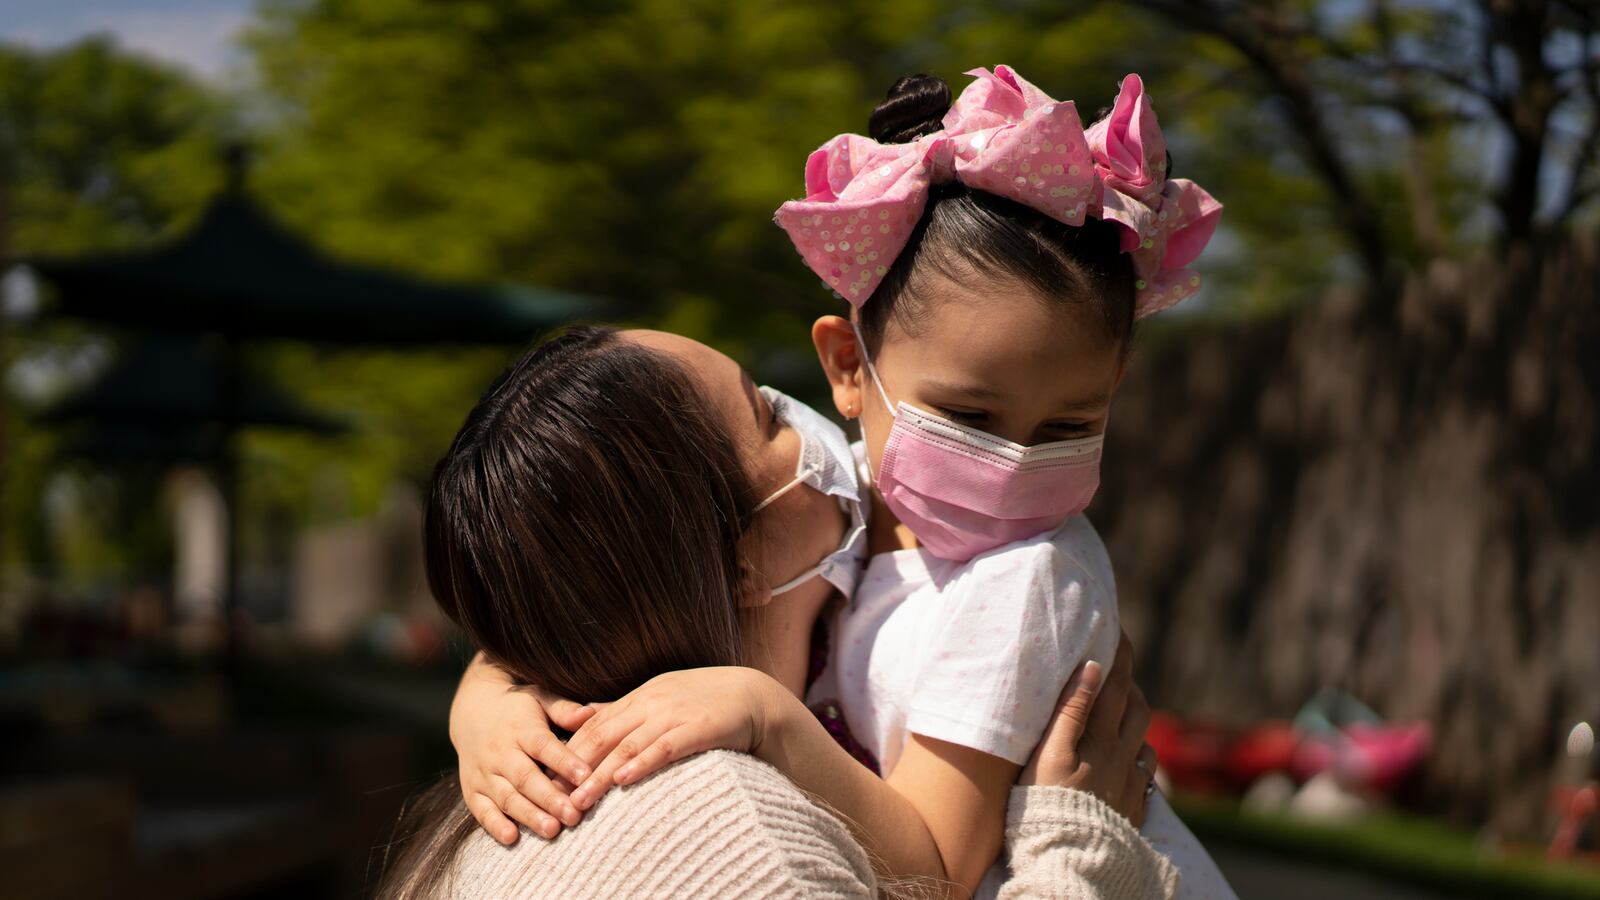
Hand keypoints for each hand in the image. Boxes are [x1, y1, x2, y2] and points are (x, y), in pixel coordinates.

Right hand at [450, 656, 596, 843]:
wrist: (473, 711)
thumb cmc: (519, 708)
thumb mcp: (541, 698)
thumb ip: (565, 710)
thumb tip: (592, 714)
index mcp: (521, 729)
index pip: (544, 746)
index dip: (565, 762)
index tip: (587, 777)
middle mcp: (500, 751)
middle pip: (525, 777)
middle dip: (550, 799)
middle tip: (573, 815)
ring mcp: (484, 772)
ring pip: (506, 797)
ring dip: (528, 816)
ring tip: (552, 830)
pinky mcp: (472, 789)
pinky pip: (481, 809)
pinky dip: (494, 825)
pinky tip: (512, 838)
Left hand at [563, 666, 781, 810]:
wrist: (751, 695)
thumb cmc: (704, 700)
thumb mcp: (659, 697)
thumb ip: (623, 709)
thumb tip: (584, 715)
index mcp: (639, 697)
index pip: (594, 725)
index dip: (568, 752)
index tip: (548, 777)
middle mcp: (651, 703)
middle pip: (603, 736)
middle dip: (575, 767)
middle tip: (553, 795)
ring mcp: (673, 714)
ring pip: (628, 746)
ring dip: (600, 775)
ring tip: (580, 799)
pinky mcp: (697, 728)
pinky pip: (665, 747)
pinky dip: (642, 763)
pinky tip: (624, 779)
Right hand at [1020, 631, 1156, 825]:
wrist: (1068, 857)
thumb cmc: (1046, 802)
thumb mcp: (1049, 753)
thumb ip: (1071, 710)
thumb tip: (1092, 666)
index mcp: (1102, 738)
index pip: (1116, 684)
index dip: (1120, 655)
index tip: (1119, 631)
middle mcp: (1124, 756)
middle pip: (1138, 708)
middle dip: (1130, 685)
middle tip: (1114, 672)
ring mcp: (1131, 782)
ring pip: (1144, 739)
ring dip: (1135, 719)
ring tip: (1119, 713)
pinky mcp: (1133, 806)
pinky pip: (1146, 773)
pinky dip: (1139, 756)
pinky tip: (1128, 759)